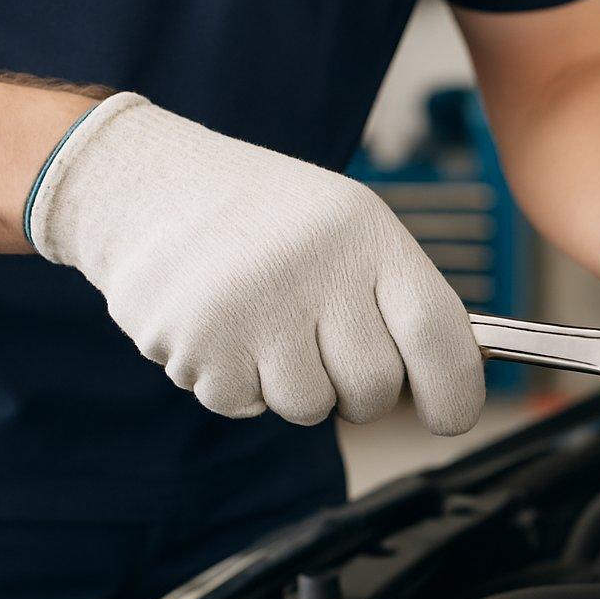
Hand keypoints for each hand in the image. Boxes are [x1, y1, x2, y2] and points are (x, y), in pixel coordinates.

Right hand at [26, 93, 484, 433]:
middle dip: (354, 389)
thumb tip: (451, 387)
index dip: (456, 392)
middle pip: (374, 388)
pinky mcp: (200, 341)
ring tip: (260, 323)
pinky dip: (232, 381)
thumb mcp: (346, 229)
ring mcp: (256, 305)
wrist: (143, 182)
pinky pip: (244, 405)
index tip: (450, 416)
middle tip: (319, 346)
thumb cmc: (264, 219)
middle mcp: (317, 266)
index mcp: (366, 234)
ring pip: (309, 407)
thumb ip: (398, 301)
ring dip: (287, 385)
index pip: (438, 333)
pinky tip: (217, 327)